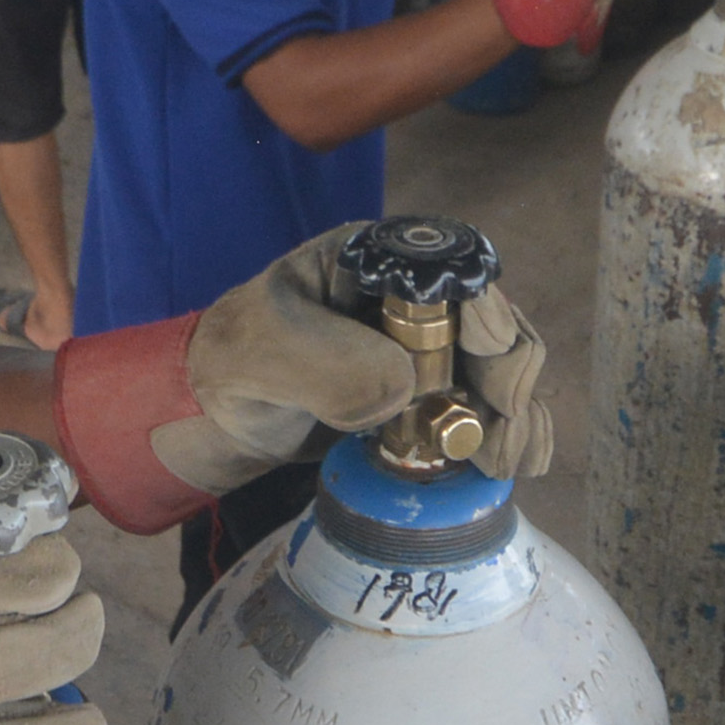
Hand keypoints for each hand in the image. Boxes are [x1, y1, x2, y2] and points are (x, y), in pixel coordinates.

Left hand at [46, 224, 554, 532]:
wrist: (210, 416)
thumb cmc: (229, 365)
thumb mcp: (267, 355)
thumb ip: (330, 366)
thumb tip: (405, 393)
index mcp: (373, 260)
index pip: (452, 273)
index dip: (483, 316)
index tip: (489, 366)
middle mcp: (409, 297)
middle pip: (487, 323)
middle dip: (506, 376)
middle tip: (502, 434)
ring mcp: (420, 347)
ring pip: (491, 368)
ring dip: (510, 413)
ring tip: (508, 462)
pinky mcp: (422, 395)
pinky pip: (474, 406)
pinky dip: (498, 433)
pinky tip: (515, 464)